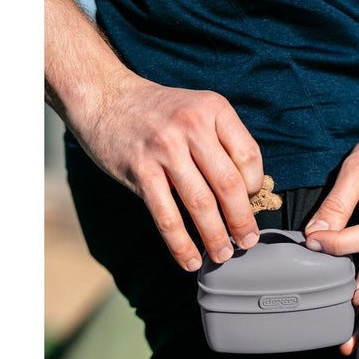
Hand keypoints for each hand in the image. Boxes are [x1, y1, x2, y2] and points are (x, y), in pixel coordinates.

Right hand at [73, 70, 263, 270]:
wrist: (104, 97)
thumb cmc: (158, 112)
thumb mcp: (197, 110)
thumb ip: (221, 143)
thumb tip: (246, 195)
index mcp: (213, 109)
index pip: (248, 156)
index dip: (254, 186)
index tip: (250, 203)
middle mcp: (192, 125)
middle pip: (228, 184)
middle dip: (242, 220)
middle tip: (248, 242)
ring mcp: (165, 148)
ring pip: (200, 204)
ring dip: (215, 236)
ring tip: (222, 255)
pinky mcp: (141, 170)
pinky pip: (167, 216)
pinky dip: (180, 244)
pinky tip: (189, 260)